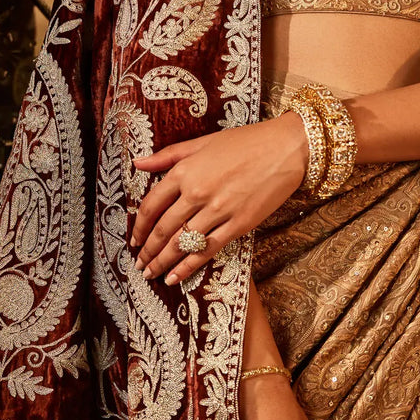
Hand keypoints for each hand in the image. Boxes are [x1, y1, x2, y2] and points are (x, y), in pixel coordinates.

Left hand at [130, 112, 307, 283]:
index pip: (151, 205)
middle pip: (164, 229)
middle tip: (139, 265)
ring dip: (163, 262)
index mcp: (185, 171)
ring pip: (182, 244)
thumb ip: (168, 155)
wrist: (285, 149)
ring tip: (152, 275)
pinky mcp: (239, 225)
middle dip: (149, 251)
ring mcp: (218, 211)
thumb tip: (138, 163)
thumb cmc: (245, 142)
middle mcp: (197, 193)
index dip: (139, 227)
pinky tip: (176, 277)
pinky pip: (207, 250)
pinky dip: (189, 267)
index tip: (134, 240)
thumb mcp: (203, 142)